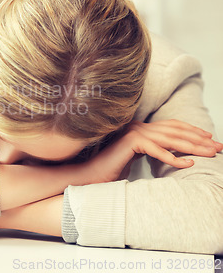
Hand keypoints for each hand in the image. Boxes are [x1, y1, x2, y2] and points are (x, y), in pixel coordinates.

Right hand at [86, 119, 222, 182]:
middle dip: (199, 139)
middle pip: (175, 131)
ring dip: (193, 148)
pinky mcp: (130, 143)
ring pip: (169, 139)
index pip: (172, 125)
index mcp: (140, 128)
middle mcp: (138, 127)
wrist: (91, 175)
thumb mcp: (137, 157)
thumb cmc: (112, 169)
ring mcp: (133, 133)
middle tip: (218, 147)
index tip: (210, 138)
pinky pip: (156, 150)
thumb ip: (152, 149)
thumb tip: (174, 151)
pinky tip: (188, 164)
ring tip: (210, 154)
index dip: (192, 130)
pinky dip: (174, 158)